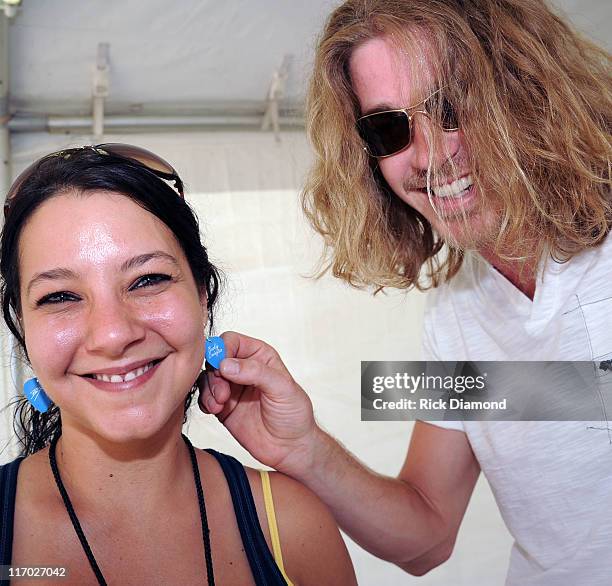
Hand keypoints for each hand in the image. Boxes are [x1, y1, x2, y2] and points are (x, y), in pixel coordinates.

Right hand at [198, 331, 318, 475]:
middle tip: (223, 394)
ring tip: (220, 405)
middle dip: (214, 374)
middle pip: (214, 358)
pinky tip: (215, 410)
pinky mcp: (223, 406)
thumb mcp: (282, 388)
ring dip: (208, 389)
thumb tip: (226, 364)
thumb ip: (256, 372)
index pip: (232, 341)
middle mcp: (243, 368)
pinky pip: (204, 397)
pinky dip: (204, 402)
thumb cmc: (294, 414)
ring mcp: (232, 387)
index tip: (221, 367)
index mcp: (260, 356)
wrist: (291, 448)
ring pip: (206, 378)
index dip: (222, 350)